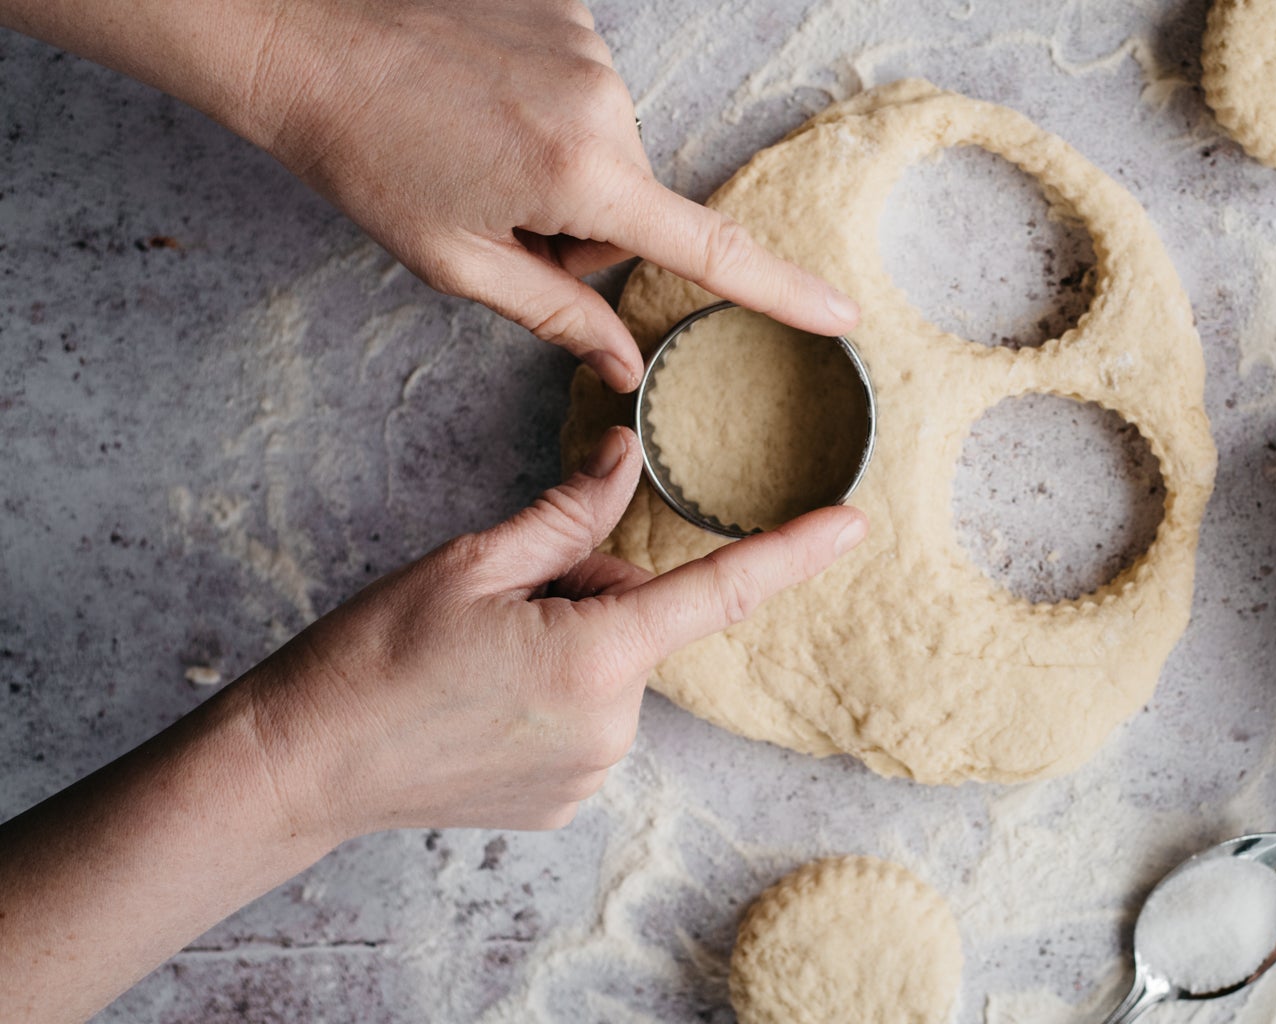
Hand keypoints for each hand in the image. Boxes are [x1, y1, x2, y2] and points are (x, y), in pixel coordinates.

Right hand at [241, 425, 866, 836]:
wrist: (302, 765)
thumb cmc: (373, 656)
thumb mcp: (472, 563)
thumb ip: (570, 514)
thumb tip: (627, 457)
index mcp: (596, 657)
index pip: (717, 593)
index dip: (792, 554)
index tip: (851, 525)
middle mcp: (612, 725)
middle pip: (637, 622)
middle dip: (586, 596)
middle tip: (497, 608)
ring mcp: (593, 771)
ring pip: (611, 670)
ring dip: (568, 647)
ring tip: (478, 662)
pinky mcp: (568, 801)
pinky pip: (588, 721)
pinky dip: (550, 698)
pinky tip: (482, 706)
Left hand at [247, 0, 860, 390]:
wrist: (299, 39)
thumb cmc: (366, 157)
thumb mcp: (458, 260)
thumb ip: (559, 314)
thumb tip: (626, 368)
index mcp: (582, 174)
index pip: (709, 249)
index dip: (782, 291)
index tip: (842, 316)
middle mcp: (604, 102)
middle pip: (635, 200)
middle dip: (582, 224)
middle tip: (495, 212)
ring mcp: (587, 47)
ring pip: (607, 145)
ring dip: (559, 165)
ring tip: (472, 148)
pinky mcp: (567, 10)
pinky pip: (582, 87)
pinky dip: (540, 108)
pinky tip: (476, 98)